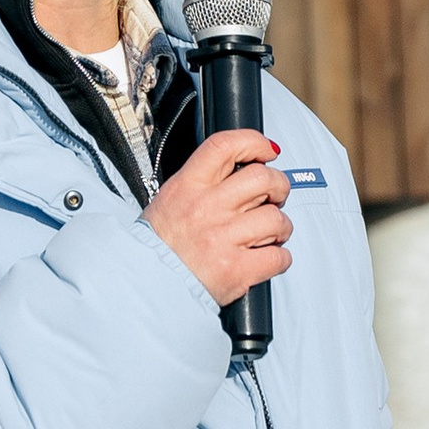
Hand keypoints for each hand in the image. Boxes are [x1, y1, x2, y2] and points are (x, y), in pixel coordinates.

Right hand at [148, 130, 292, 306]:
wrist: (147, 287)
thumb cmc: (159, 246)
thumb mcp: (170, 199)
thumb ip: (202, 182)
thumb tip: (239, 170)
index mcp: (188, 186)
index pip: (225, 146)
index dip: (254, 141)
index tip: (266, 150)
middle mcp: (206, 208)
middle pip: (263, 178)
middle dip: (279, 186)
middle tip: (276, 197)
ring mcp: (222, 239)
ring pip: (276, 218)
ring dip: (281, 227)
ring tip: (271, 234)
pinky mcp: (235, 269)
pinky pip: (277, 257)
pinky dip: (280, 258)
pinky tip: (268, 258)